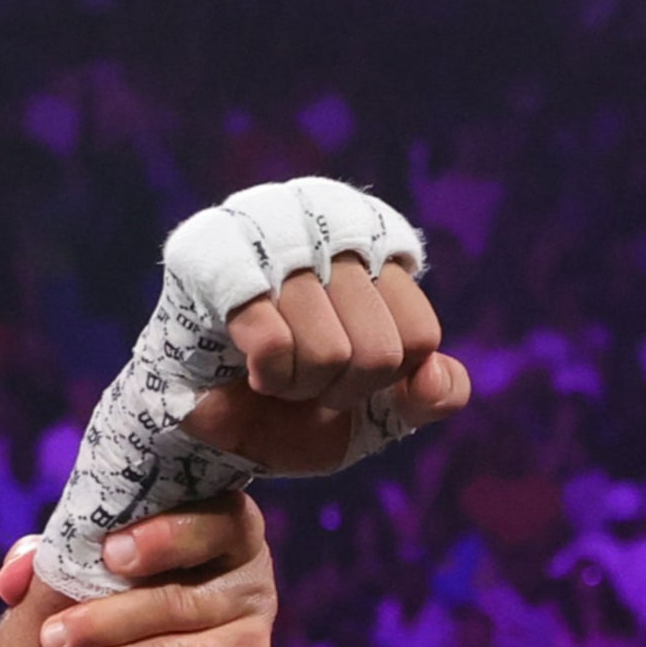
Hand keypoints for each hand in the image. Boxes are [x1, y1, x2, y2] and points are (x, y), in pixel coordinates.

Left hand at [9, 495, 280, 646]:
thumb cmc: (134, 628)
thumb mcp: (98, 586)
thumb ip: (61, 563)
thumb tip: (18, 571)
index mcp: (214, 518)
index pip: (201, 489)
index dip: (158, 507)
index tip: (107, 542)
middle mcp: (246, 557)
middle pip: (208, 533)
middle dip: (150, 548)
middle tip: (83, 576)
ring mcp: (252, 611)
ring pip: (177, 604)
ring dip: (105, 624)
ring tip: (53, 643)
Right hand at [186, 253, 469, 473]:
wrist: (207, 428)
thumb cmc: (293, 404)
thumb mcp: (379, 411)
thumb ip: (430, 398)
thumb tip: (438, 376)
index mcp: (375, 240)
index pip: (420, 336)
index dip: (385, 379)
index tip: (346, 370)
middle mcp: (326, 218)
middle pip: (381, 350)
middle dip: (342, 389)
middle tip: (304, 376)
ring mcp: (268, 230)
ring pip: (333, 353)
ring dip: (302, 387)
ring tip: (273, 369)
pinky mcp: (213, 260)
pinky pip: (277, 345)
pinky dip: (271, 378)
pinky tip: (248, 366)